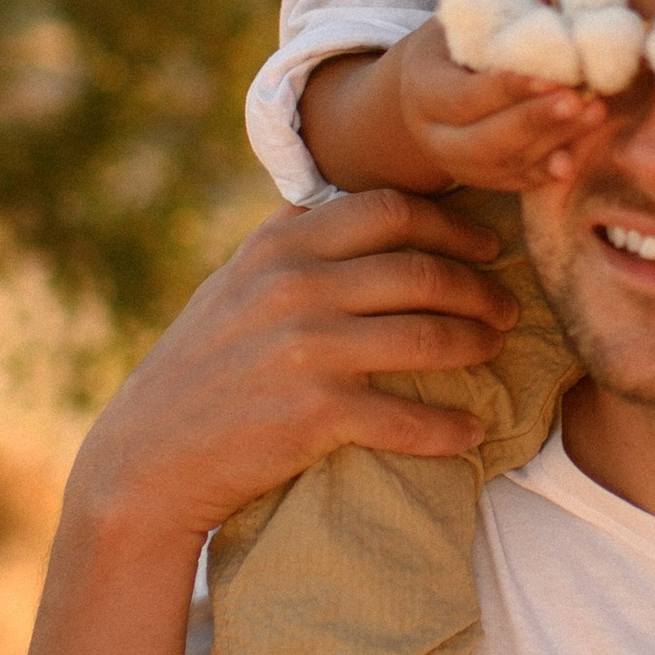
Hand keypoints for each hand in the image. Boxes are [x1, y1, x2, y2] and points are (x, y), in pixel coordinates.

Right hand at [65, 192, 518, 547]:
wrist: (148, 457)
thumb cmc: (200, 368)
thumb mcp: (233, 284)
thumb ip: (288, 241)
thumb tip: (342, 197)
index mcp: (279, 244)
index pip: (390, 210)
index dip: (452, 226)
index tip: (486, 246)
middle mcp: (294, 286)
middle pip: (421, 271)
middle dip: (480, 288)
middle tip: (507, 307)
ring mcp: (306, 348)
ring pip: (428, 336)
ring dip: (476, 345)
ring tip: (495, 352)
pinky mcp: (315, 414)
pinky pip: (408, 417)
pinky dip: (449, 429)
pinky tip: (471, 434)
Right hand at [390, 10, 617, 190]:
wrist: (425, 97)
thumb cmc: (454, 48)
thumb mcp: (467, 20)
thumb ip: (510, 2)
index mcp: (423, 88)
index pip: (466, 97)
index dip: (509, 89)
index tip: (553, 77)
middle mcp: (434, 134)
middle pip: (486, 139)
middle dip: (537, 120)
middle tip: (582, 100)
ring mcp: (456, 164)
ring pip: (504, 164)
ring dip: (552, 142)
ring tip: (594, 115)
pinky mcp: (481, 181)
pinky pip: (514, 182)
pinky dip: (544, 171)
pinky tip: (574, 158)